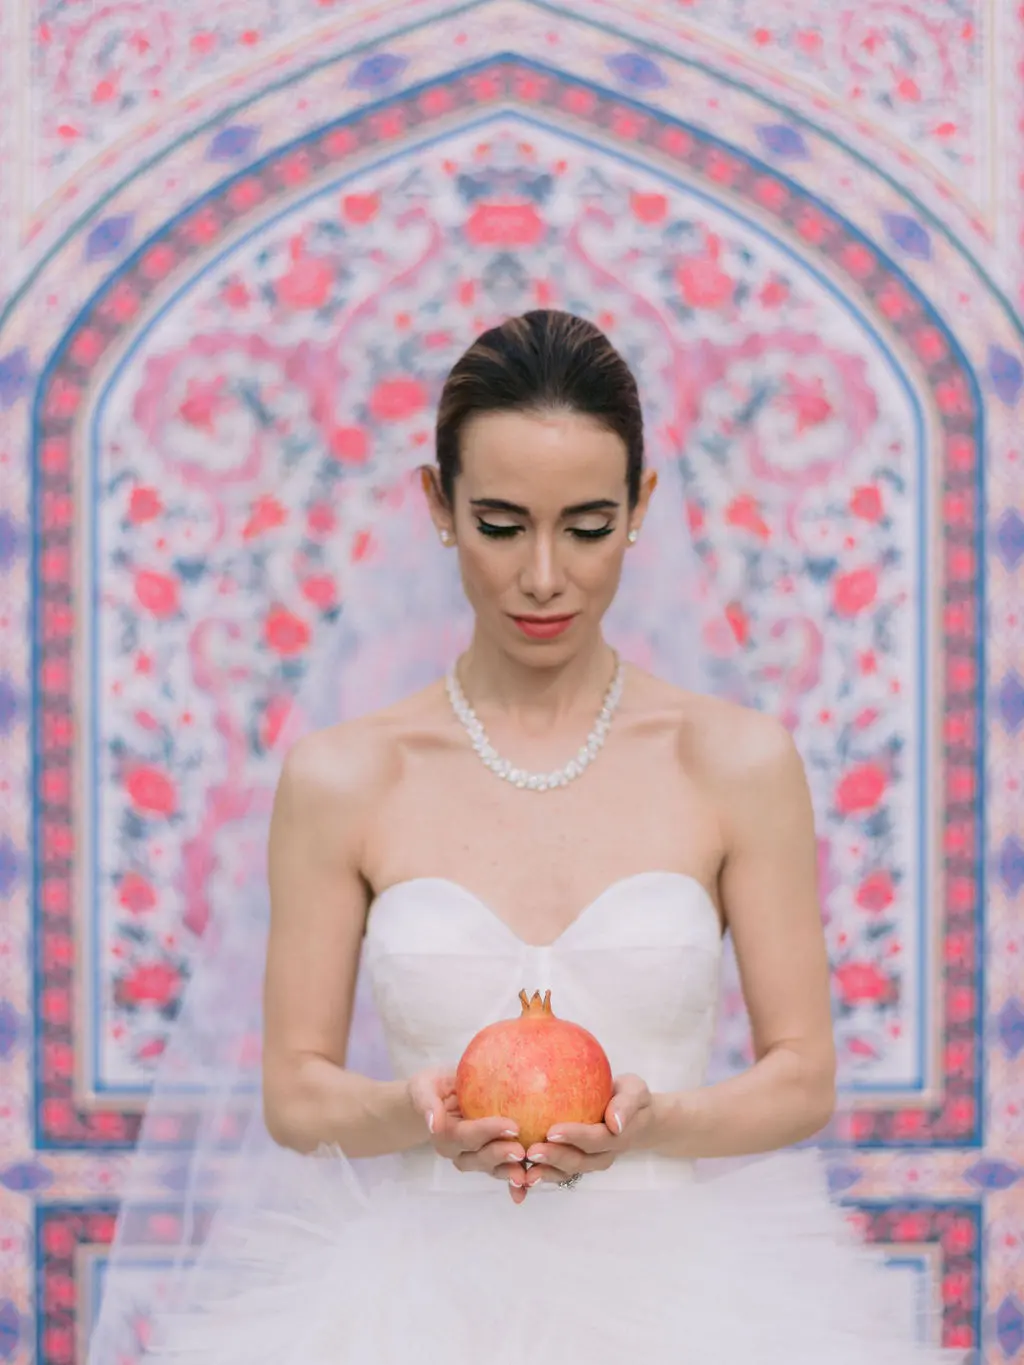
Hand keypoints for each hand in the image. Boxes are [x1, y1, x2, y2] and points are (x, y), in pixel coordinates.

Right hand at [405, 1069, 528, 1202]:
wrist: (437, 1097)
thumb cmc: (432, 1088)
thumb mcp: (424, 1088)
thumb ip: (427, 1103)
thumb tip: (432, 1123)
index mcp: (443, 1135)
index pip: (466, 1135)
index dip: (488, 1132)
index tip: (512, 1126)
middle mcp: (457, 1152)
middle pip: (479, 1158)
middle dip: (501, 1155)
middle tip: (521, 1150)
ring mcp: (472, 1157)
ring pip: (491, 1169)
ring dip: (510, 1172)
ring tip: (528, 1173)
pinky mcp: (487, 1158)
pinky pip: (501, 1170)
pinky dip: (514, 1181)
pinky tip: (528, 1186)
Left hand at [522, 1075, 653, 1189]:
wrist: (636, 1117)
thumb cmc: (631, 1097)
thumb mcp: (636, 1092)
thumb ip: (627, 1105)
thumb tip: (616, 1122)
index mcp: (617, 1137)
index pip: (595, 1139)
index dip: (574, 1137)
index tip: (552, 1131)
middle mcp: (602, 1155)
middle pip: (578, 1161)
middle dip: (554, 1158)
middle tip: (531, 1151)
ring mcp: (588, 1162)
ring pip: (566, 1172)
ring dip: (545, 1173)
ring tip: (522, 1172)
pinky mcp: (575, 1162)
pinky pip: (558, 1173)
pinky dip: (540, 1177)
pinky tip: (518, 1179)